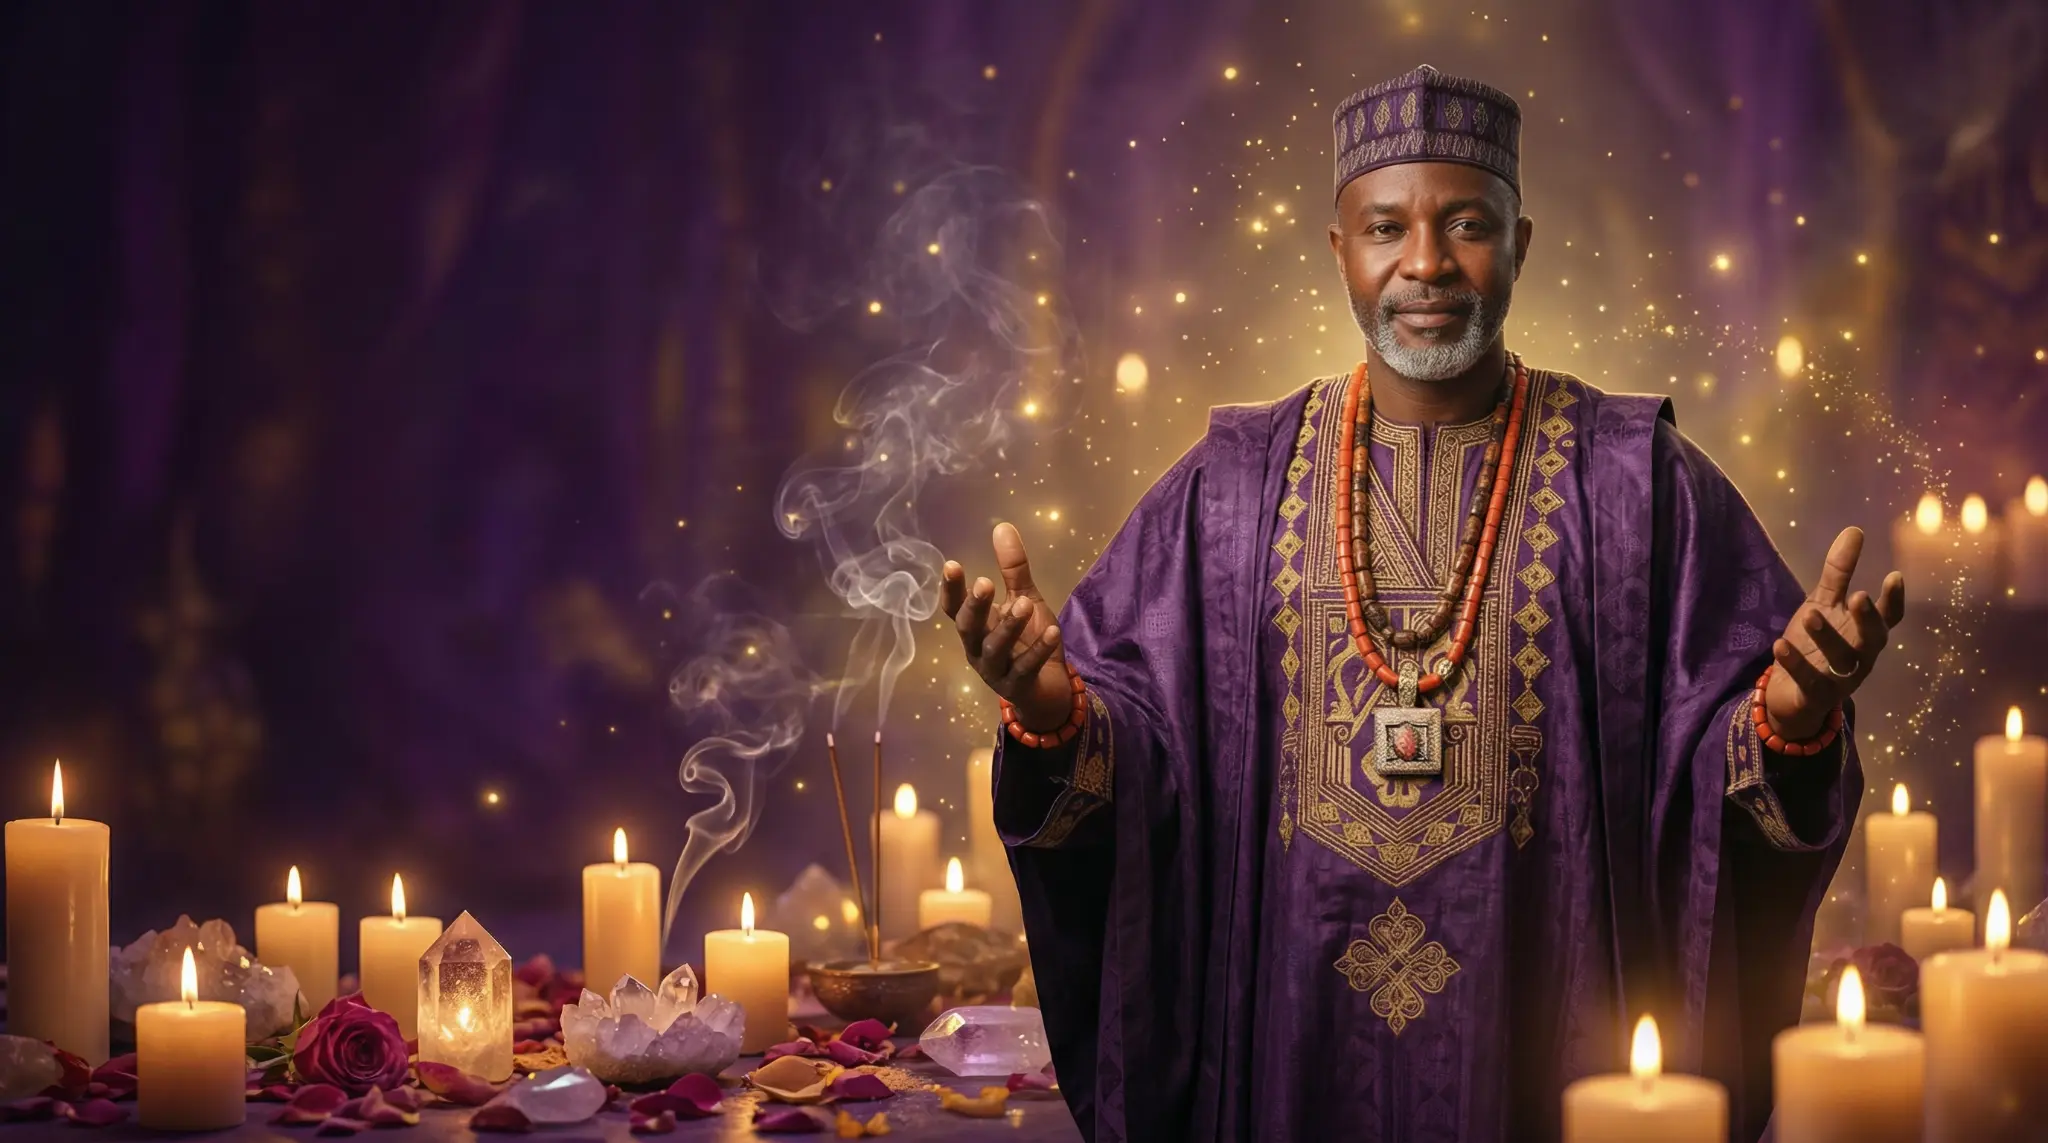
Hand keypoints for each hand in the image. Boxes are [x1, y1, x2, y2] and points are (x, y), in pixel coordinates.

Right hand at [941, 522, 1070, 732]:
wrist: (1049, 689)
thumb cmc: (1029, 640)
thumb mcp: (1024, 599)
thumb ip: (1013, 569)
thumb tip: (1002, 526)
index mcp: (976, 627)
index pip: (953, 608)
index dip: (950, 589)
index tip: (951, 565)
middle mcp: (978, 649)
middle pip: (967, 628)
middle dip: (974, 606)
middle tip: (985, 583)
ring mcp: (996, 671)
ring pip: (995, 649)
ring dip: (1008, 626)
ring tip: (1024, 603)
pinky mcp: (1017, 687)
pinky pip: (1026, 668)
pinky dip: (1038, 650)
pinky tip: (1053, 631)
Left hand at [1765, 526, 1905, 741]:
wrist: (1787, 695)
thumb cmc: (1813, 645)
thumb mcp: (1823, 604)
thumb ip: (1838, 572)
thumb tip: (1855, 530)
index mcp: (1863, 634)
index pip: (1888, 618)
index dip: (1893, 600)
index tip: (1894, 576)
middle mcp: (1859, 658)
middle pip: (1873, 641)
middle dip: (1868, 620)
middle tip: (1859, 596)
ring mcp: (1840, 680)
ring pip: (1842, 661)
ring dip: (1828, 637)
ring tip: (1811, 615)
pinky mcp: (1815, 697)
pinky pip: (1809, 682)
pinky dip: (1796, 664)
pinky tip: (1780, 644)